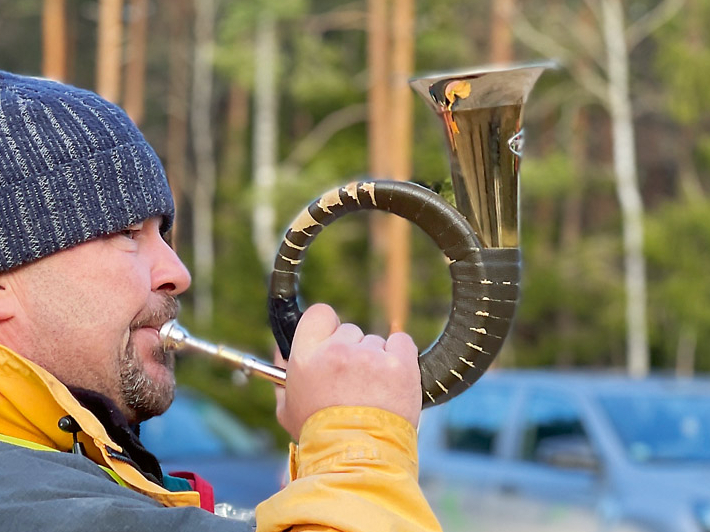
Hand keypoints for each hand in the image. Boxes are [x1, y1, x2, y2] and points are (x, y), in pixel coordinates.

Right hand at [274, 303, 421, 439]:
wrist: (359, 460)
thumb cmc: (321, 436)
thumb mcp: (288, 408)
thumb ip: (282, 373)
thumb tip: (280, 348)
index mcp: (306, 357)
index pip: (319, 314)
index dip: (327, 327)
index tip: (332, 343)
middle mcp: (337, 352)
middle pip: (350, 331)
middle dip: (353, 352)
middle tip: (352, 382)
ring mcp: (370, 357)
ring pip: (376, 342)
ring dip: (376, 361)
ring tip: (372, 393)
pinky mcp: (399, 365)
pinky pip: (402, 342)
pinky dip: (400, 357)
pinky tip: (393, 380)